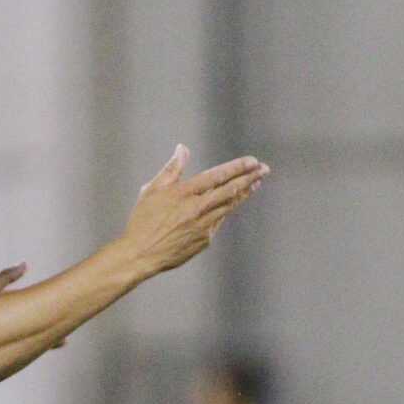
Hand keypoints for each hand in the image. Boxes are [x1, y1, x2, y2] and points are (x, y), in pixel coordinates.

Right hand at [117, 146, 266, 278]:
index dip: (236, 168)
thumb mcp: (151, 191)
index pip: (216, 176)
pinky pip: (218, 221)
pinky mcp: (204, 240)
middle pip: (229, 190)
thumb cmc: (142, 221)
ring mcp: (202, 226)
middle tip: (264, 169)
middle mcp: (195, 209)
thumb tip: (182, 148)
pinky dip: (227, 210)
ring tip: (256, 183)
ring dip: (244, 193)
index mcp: (182, 194)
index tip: (252, 161)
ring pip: (228, 206)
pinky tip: (233, 202)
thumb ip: (171, 169)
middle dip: (249, 178)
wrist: (139, 255)